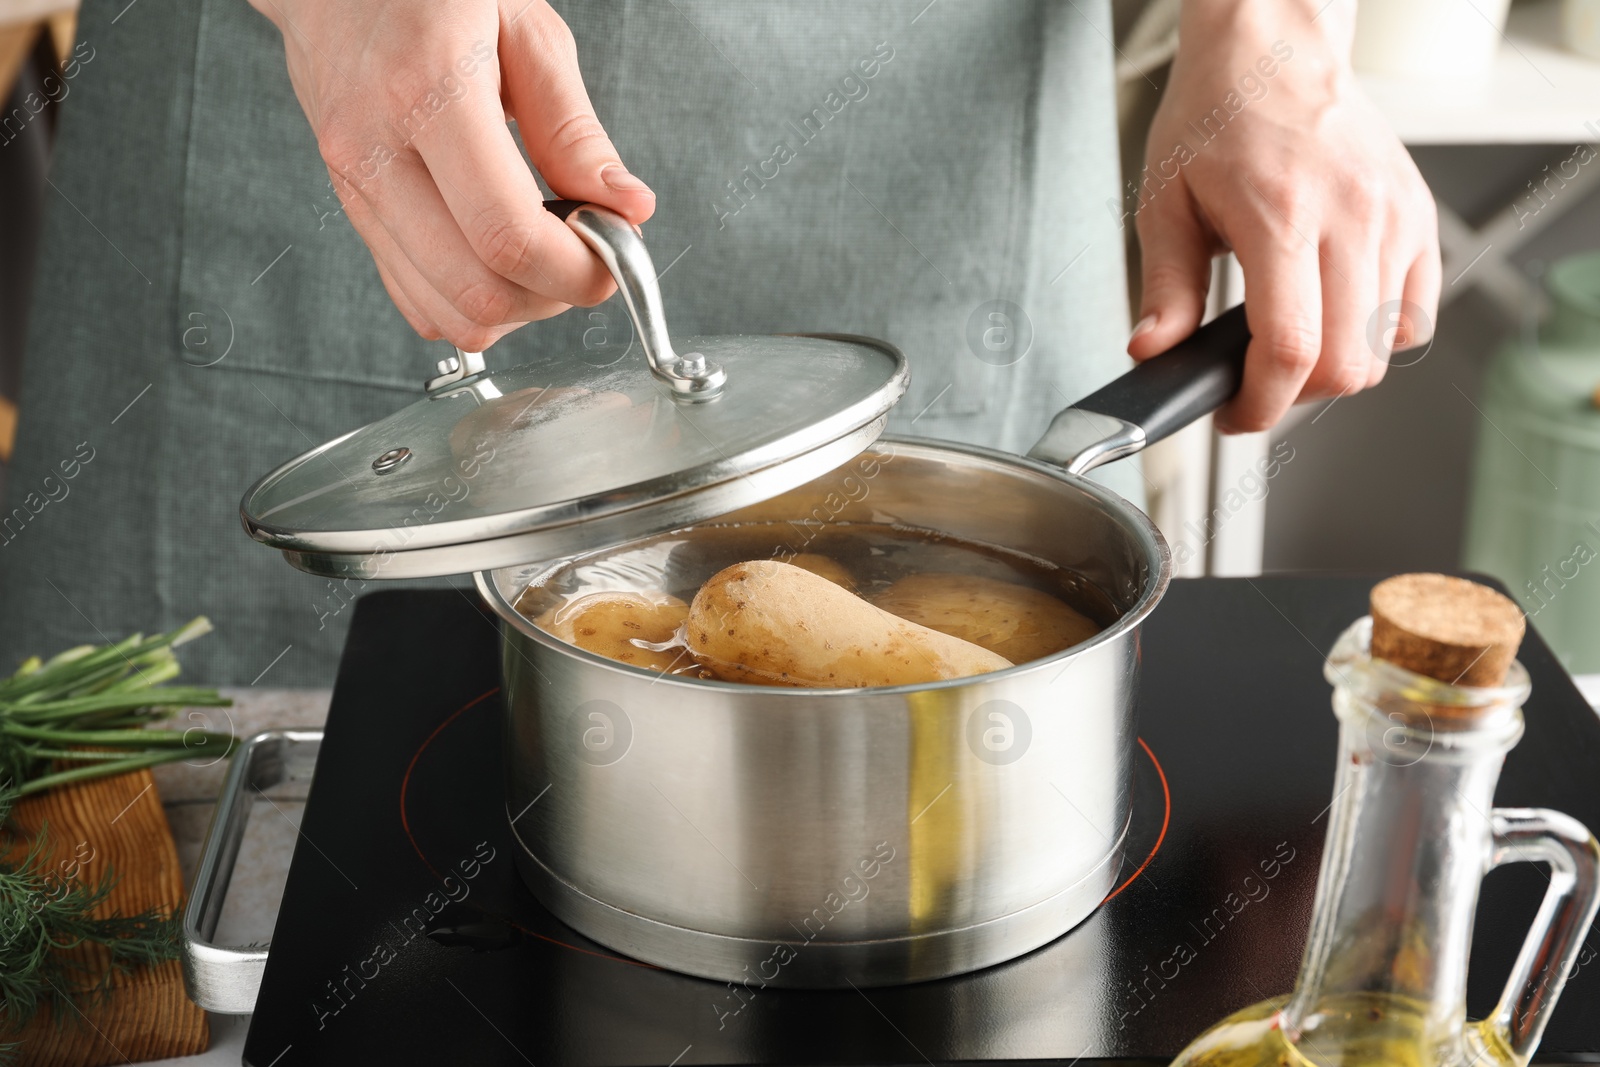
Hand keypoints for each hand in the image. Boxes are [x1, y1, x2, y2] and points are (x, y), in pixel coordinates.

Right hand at [250, 0, 654, 350]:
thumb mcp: (525, 31)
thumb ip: (575, 131)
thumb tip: (626, 208)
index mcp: (427, 93)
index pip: (508, 236)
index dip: (577, 269)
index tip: (614, 254)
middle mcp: (376, 151)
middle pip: (477, 292)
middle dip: (553, 296)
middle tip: (586, 254)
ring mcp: (354, 188)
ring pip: (446, 314)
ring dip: (515, 308)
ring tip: (544, 253)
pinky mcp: (351, 211)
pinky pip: (417, 302)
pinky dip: (472, 302)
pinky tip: (500, 257)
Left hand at [1128, 0, 1438, 431]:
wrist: (1276, 50)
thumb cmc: (1219, 114)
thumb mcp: (1166, 202)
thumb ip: (1165, 287)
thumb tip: (1153, 352)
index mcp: (1281, 216)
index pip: (1291, 349)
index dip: (1261, 404)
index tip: (1233, 413)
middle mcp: (1351, 218)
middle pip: (1343, 364)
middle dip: (1291, 396)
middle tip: (1252, 385)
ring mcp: (1394, 218)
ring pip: (1381, 351)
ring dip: (1332, 371)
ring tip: (1287, 346)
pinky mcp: (1418, 217)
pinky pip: (1414, 315)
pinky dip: (1376, 339)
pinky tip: (1333, 318)